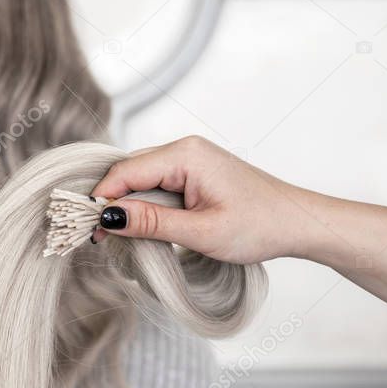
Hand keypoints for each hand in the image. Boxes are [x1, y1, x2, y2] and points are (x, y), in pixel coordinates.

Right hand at [91, 136, 305, 263]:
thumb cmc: (260, 226)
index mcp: (185, 155)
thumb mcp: (201, 231)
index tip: (87, 230)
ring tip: (116, 237)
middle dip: (109, 203)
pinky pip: (156, 185)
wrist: (299, 223)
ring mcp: (189, 159)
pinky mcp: (193, 173)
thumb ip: (151, 222)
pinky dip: (144, 205)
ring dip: (126, 206)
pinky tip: (140, 227)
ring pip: (140, 179)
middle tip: (96, 238)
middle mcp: (184, 149)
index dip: (101, 200)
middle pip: (128, 172)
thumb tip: (107, 218)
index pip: (125, 172)